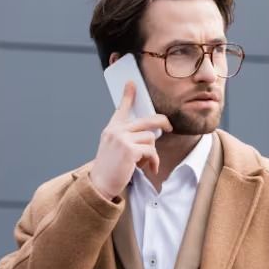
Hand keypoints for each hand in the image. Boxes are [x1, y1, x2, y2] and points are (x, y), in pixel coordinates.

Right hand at [89, 81, 171, 199]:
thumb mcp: (112, 148)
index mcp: (111, 129)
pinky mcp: (130, 150)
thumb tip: (148, 135)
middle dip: (162, 122)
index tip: (132, 83)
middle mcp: (116, 131)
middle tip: (169, 127)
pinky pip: (151, 151)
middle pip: (147, 120)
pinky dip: (153, 161)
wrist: (99, 185)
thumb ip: (126, 138)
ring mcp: (122, 139)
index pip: (121, 108)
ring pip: (151, 138)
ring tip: (145, 163)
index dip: (128, 95)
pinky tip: (149, 169)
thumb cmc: (109, 169)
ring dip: (152, 153)